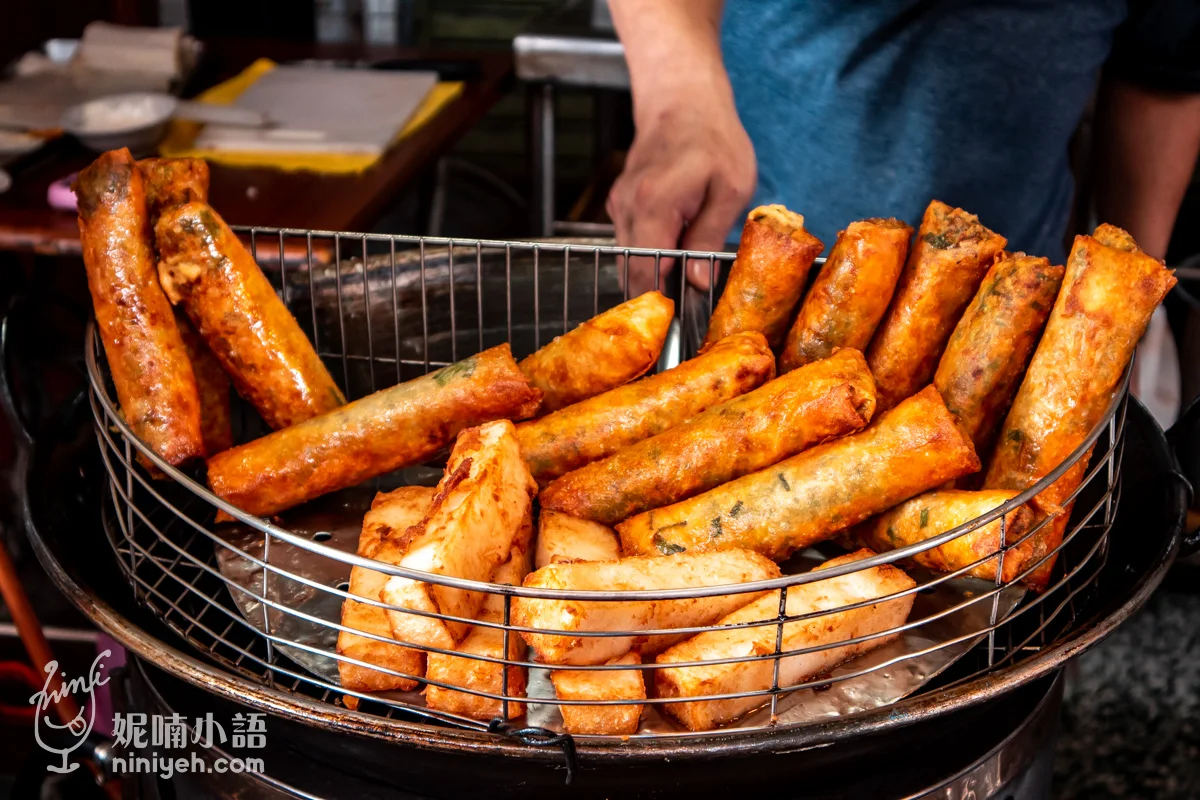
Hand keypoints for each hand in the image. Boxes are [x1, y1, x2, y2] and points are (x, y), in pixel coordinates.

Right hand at [608, 101, 755, 296]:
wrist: (682, 99)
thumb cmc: (714, 138)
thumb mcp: (730, 189)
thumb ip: (709, 238)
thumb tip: (698, 284)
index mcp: (654, 205)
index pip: (646, 273)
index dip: (663, 300)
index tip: (684, 313)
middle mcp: (627, 208)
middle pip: (632, 271)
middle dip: (658, 289)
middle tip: (690, 296)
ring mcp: (619, 205)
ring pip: (629, 259)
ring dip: (654, 269)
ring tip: (685, 267)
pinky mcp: (619, 203)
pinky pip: (630, 241)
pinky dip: (649, 250)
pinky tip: (674, 242)